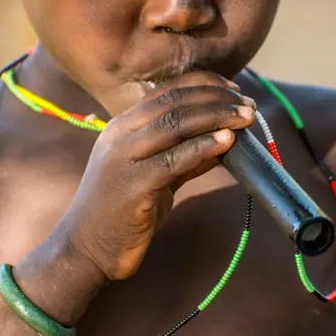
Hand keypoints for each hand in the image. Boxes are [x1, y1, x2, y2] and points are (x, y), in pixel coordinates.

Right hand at [56, 70, 255, 281]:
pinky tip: (227, 143)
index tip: (235, 90)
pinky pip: (174, 159)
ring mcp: (123, 158)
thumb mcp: (155, 175)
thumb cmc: (123, 212)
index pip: (168, 90)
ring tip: (246, 118)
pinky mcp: (132, 185)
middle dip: (217, 99)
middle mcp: (120, 135)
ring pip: (176, 124)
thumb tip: (225, 140)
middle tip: (249, 105)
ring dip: (216, 117)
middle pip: (175, 102)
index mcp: (122, 126)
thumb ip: (184, 156)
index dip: (205, 85)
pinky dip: (203, 147)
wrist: (85, 249)